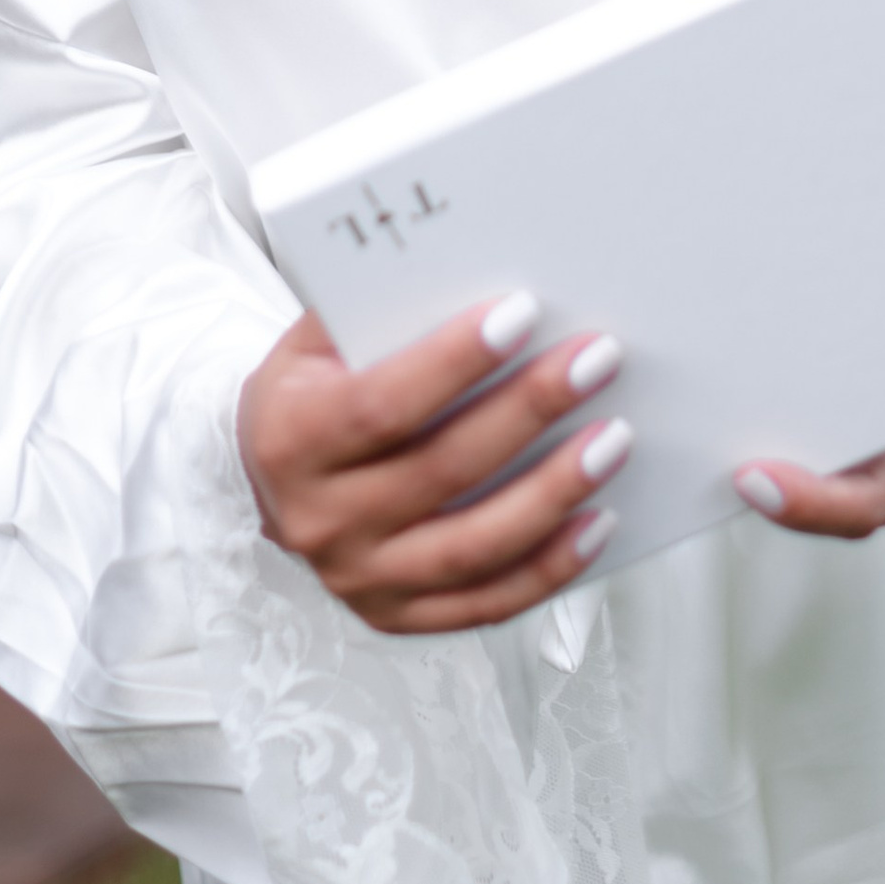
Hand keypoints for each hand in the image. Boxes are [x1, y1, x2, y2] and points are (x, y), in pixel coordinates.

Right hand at [238, 291, 629, 634]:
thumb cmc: (309, 393)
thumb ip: (375, 310)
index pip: (380, 404)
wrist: (271, 477)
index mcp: (292, 440)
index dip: (454, 361)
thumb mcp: (312, 341)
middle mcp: (321, 520)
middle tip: (595, 360)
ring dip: (554, 491)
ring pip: (473, 546)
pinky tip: (598, 521)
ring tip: (613, 440)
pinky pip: (487, 602)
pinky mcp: (399, 615)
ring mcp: (362, 578)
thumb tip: (464, 267)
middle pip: (442, 469)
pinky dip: (551, 566)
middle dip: (529, 409)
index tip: (523, 313)